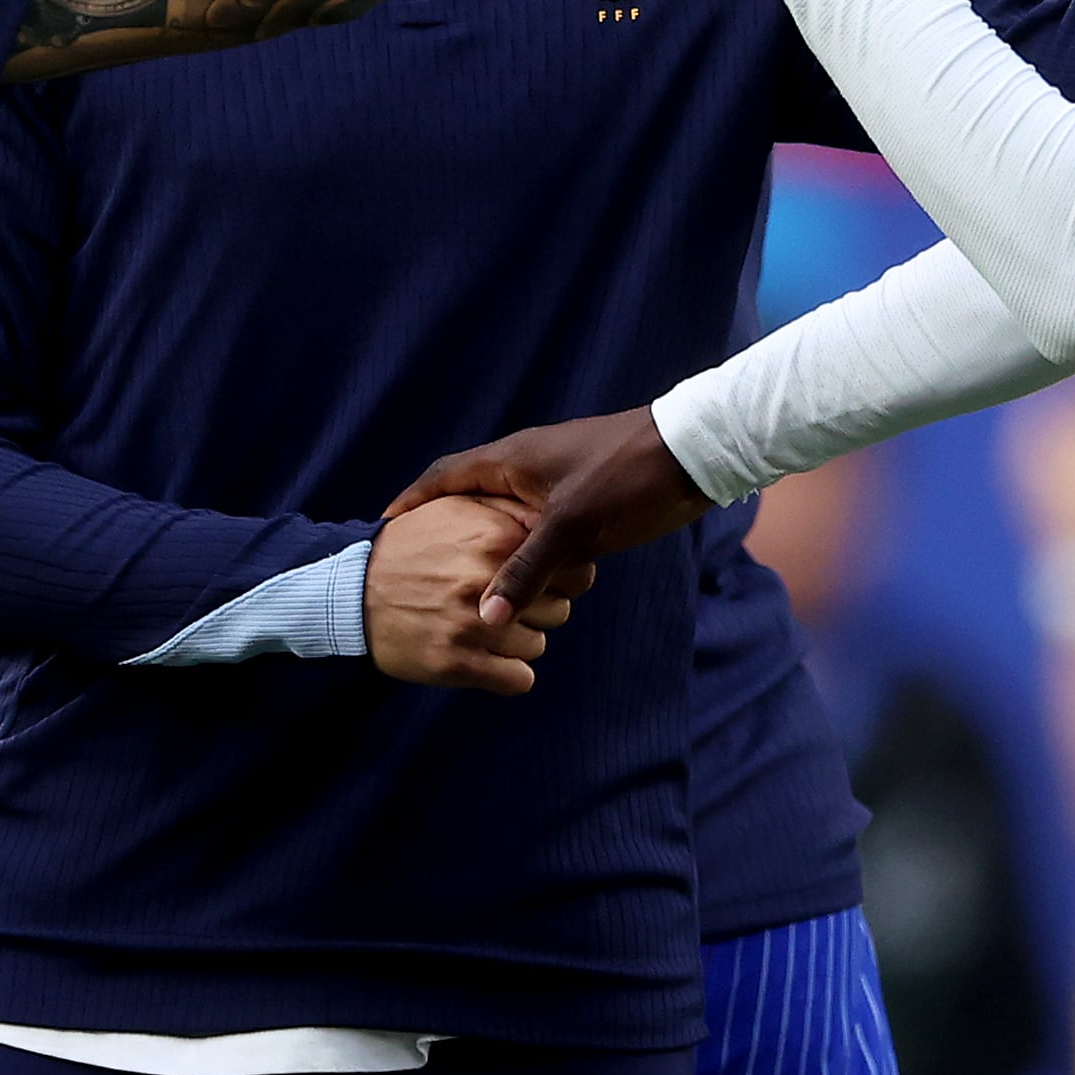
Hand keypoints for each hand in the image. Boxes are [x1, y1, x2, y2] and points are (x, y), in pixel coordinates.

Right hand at [363, 495, 594, 695]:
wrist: (349, 591)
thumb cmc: (409, 547)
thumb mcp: (455, 508)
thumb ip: (507, 511)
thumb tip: (555, 523)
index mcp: (495, 534)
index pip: (572, 566)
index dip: (560, 575)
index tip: (540, 578)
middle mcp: (487, 576)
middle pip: (560, 607)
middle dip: (538, 607)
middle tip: (504, 604)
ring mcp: (472, 623)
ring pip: (538, 643)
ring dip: (518, 640)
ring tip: (484, 627)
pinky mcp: (456, 663)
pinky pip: (520, 679)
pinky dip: (508, 673)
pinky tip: (484, 657)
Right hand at [387, 409, 713, 628]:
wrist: (691, 454)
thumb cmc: (626, 476)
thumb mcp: (572, 526)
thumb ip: (527, 571)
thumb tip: (485, 619)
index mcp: (511, 461)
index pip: (443, 477)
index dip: (411, 503)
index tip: (382, 529)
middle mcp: (525, 468)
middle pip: (469, 500)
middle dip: (443, 530)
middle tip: (415, 564)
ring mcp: (553, 484)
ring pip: (504, 519)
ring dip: (486, 547)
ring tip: (457, 582)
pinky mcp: (580, 501)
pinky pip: (535, 529)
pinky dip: (522, 553)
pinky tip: (518, 581)